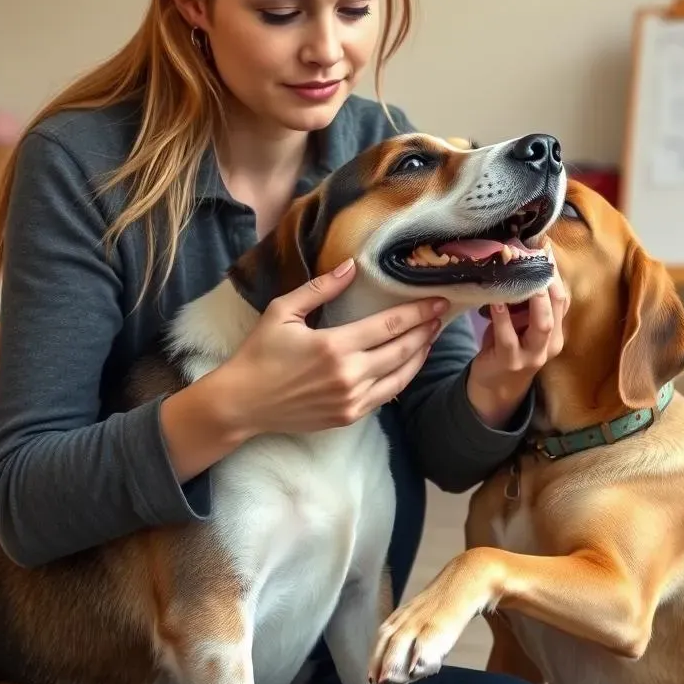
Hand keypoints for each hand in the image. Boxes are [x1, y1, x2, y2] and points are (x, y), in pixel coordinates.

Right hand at [216, 257, 446, 436]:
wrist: (241, 404)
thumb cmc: (258, 353)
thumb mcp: (282, 311)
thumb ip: (320, 289)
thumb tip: (350, 267)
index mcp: (334, 347)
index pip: (389, 326)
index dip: (417, 312)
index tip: (437, 300)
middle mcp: (349, 376)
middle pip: (402, 350)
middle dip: (425, 330)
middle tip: (442, 315)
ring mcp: (351, 401)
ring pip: (400, 376)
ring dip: (420, 355)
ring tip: (431, 336)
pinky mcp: (348, 417)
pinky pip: (386, 396)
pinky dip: (402, 378)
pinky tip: (408, 363)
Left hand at [466, 269, 567, 428]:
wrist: (495, 386)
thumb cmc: (508, 346)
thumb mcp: (521, 323)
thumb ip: (524, 302)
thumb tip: (518, 263)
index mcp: (556, 330)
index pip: (562, 296)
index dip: (554, 272)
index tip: (543, 248)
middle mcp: (550, 342)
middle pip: (557, 306)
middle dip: (548, 279)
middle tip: (536, 255)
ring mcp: (533, 354)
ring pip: (541, 323)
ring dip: (534, 298)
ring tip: (525, 277)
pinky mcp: (511, 361)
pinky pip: (508, 337)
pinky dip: (502, 318)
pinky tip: (496, 302)